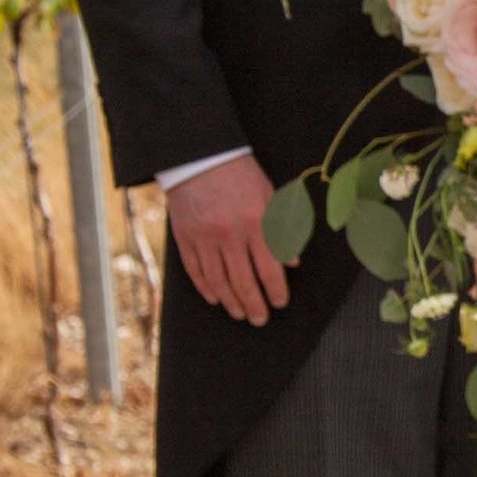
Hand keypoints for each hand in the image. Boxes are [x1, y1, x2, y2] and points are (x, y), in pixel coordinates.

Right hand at [165, 153, 290, 325]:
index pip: (269, 268)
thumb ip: (282, 229)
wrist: (200, 157)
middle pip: (243, 281)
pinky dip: (206, 288)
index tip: (281, 302)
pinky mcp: (184, 237)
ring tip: (240, 314)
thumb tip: (292, 262)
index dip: (276, 291)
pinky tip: (215, 298)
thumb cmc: (241, 176)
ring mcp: (204, 237)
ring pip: (218, 281)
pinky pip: (195, 271)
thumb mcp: (269, 196)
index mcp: (255, 222)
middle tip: (260, 319)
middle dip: (254, 305)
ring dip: (230, 302)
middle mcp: (229, 234)